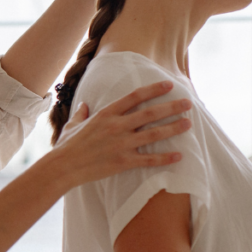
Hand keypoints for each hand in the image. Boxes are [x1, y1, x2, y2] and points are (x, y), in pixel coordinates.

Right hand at [53, 80, 191, 186]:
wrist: (63, 167)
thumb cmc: (67, 146)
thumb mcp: (73, 124)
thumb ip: (82, 113)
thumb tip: (84, 105)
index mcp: (106, 113)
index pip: (135, 96)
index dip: (153, 89)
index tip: (168, 84)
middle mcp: (117, 126)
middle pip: (150, 113)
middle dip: (171, 107)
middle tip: (188, 103)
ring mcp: (121, 144)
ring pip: (153, 133)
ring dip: (173, 128)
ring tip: (188, 123)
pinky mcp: (123, 162)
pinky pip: (148, 159)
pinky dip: (165, 158)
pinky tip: (179, 155)